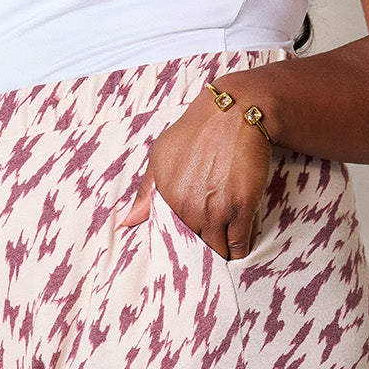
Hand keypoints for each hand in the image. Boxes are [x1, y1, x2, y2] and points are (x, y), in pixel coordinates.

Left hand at [117, 92, 272, 260]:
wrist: (235, 112)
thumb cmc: (196, 131)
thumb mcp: (160, 155)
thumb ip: (145, 193)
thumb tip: (126, 222)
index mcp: (168, 201)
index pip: (172, 242)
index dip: (181, 249)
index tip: (186, 250)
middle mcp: (190, 210)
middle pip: (195, 251)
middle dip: (201, 256)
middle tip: (206, 255)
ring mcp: (216, 212)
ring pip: (217, 252)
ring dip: (221, 255)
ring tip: (223, 252)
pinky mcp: (242, 209)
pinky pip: (240, 246)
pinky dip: (239, 250)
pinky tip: (239, 245)